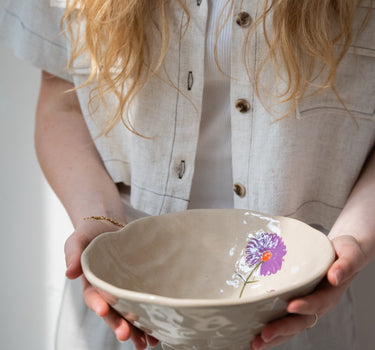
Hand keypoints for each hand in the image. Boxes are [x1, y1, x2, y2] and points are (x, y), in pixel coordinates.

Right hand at [64, 219, 158, 348]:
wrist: (107, 225)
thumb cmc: (89, 233)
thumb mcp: (77, 239)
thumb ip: (72, 253)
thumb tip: (69, 273)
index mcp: (90, 282)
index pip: (92, 295)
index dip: (96, 303)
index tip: (102, 310)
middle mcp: (106, 290)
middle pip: (111, 311)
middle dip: (117, 324)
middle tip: (125, 335)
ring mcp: (121, 288)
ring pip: (127, 313)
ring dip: (134, 329)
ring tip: (145, 343)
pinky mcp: (135, 284)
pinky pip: (140, 303)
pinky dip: (147, 318)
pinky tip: (156, 332)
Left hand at [250, 235, 365, 349]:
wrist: (342, 251)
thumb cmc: (345, 252)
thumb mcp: (349, 253)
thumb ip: (345, 265)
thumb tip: (334, 277)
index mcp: (330, 293)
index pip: (317, 302)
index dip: (305, 306)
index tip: (290, 306)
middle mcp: (318, 303)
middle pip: (301, 321)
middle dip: (283, 329)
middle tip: (265, 334)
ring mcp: (306, 306)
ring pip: (291, 325)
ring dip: (275, 336)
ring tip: (256, 343)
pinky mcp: (296, 302)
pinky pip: (285, 318)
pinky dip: (273, 329)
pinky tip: (256, 335)